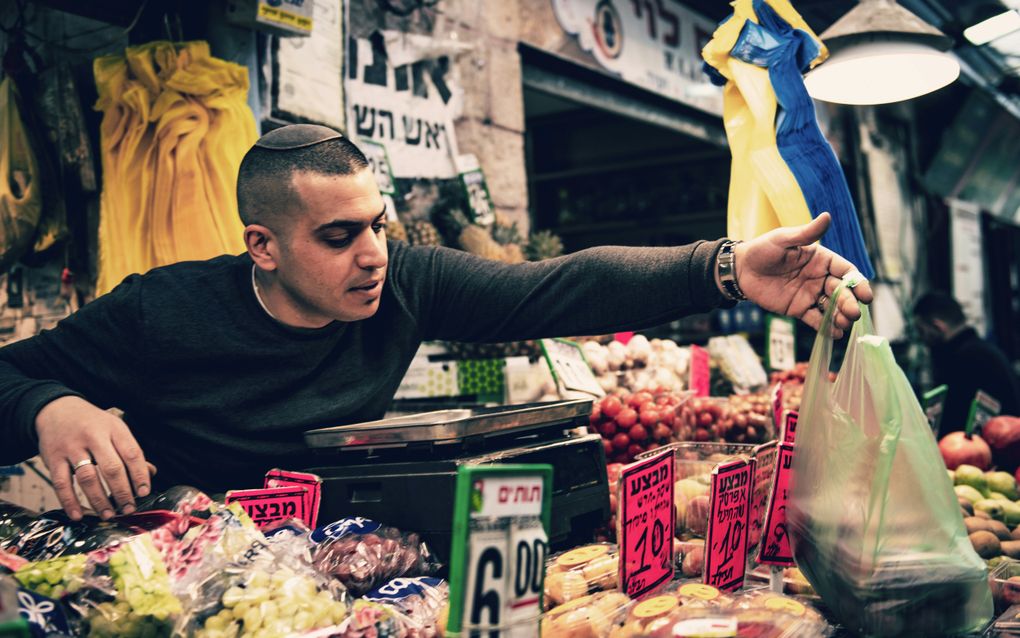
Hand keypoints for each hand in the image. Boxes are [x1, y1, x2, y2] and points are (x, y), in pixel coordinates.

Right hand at [35, 396, 151, 520]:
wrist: (56, 410)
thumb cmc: (93, 424)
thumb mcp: (115, 429)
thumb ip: (130, 452)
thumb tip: (150, 474)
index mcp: (114, 429)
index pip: (132, 454)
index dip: (140, 475)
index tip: (144, 493)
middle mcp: (93, 437)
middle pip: (112, 468)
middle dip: (122, 492)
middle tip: (128, 509)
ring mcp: (72, 448)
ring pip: (88, 477)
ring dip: (99, 500)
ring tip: (108, 515)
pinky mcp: (53, 458)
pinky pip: (61, 483)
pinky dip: (70, 502)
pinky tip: (78, 515)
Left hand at [730, 212, 873, 337]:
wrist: (740, 270)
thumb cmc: (762, 250)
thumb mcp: (783, 239)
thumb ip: (806, 233)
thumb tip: (827, 216)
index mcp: (821, 260)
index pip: (846, 271)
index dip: (858, 283)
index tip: (866, 295)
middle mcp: (819, 278)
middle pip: (841, 292)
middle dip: (849, 303)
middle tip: (853, 313)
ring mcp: (810, 294)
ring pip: (831, 307)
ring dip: (840, 316)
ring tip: (845, 324)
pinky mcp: (798, 309)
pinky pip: (815, 319)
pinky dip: (825, 327)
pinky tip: (835, 334)